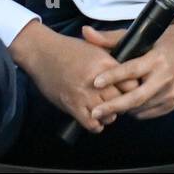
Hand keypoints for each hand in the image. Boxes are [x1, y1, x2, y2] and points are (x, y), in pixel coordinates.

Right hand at [18, 27, 142, 133]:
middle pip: (121, 101)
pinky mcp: (71, 105)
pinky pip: (91, 123)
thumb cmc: (68, 49)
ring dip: (109, 115)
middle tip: (118, 103)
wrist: (41, 52)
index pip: (131, 84)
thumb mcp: (94, 48)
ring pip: (108, 114)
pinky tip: (96, 120)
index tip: (128, 91)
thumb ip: (113, 59)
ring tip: (107, 111)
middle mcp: (97, 79)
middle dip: (122, 104)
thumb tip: (128, 72)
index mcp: (105, 63)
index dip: (132, 89)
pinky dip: (96, 125)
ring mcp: (83, 93)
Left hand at [85, 24, 173, 121]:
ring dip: (123, 108)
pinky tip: (127, 104)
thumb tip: (85, 32)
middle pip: (137, 97)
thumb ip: (109, 38)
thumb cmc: (157, 42)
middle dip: (114, 106)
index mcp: (156, 59)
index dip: (113, 76)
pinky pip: (148, 112)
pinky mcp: (172, 103)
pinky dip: (135, 110)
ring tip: (108, 106)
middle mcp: (165, 77)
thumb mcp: (135, 36)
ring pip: (141, 107)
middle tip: (95, 112)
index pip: (132, 69)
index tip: (96, 82)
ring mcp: (171, 92)